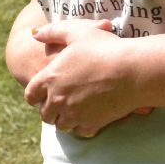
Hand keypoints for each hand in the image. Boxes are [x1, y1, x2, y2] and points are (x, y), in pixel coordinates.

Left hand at [23, 19, 149, 136]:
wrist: (133, 70)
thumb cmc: (105, 47)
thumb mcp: (77, 31)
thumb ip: (53, 32)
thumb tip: (35, 34)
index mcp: (50, 78)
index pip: (31, 95)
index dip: (36, 94)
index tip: (42, 94)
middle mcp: (58, 99)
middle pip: (45, 114)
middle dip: (50, 109)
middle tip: (60, 104)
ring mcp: (74, 114)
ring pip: (62, 125)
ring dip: (65, 119)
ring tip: (74, 111)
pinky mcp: (92, 124)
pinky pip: (81, 131)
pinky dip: (82, 126)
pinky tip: (89, 117)